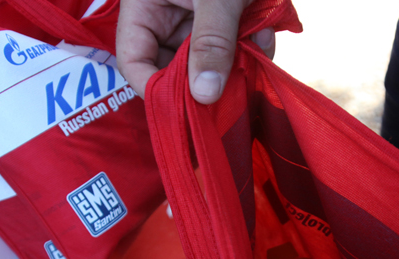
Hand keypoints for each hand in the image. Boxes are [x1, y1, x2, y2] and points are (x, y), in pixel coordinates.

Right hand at [116, 0, 274, 103]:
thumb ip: (212, 42)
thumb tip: (204, 96)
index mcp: (145, 5)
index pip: (134, 60)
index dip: (154, 88)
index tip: (186, 108)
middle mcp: (166, 14)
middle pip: (174, 66)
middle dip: (206, 76)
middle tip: (232, 88)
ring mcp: (195, 16)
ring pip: (210, 59)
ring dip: (236, 62)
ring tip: (255, 44)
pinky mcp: (224, 17)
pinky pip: (233, 45)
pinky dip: (252, 44)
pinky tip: (264, 32)